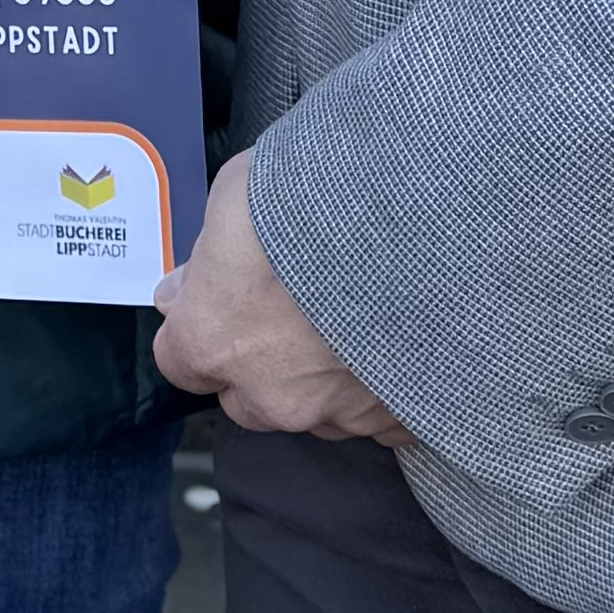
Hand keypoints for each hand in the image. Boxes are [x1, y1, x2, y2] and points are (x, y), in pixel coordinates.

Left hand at [152, 174, 406, 445]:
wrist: (432, 222)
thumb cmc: (329, 198)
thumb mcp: (239, 193)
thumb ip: (210, 252)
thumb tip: (193, 280)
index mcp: (215, 341)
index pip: (180, 361)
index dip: (202, 327)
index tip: (219, 301)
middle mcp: (272, 394)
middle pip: (248, 398)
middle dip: (262, 362)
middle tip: (296, 306)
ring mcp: (340, 413)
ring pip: (317, 410)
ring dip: (326, 374)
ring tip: (358, 313)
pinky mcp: (402, 419)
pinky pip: (381, 417)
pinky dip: (384, 385)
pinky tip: (397, 340)